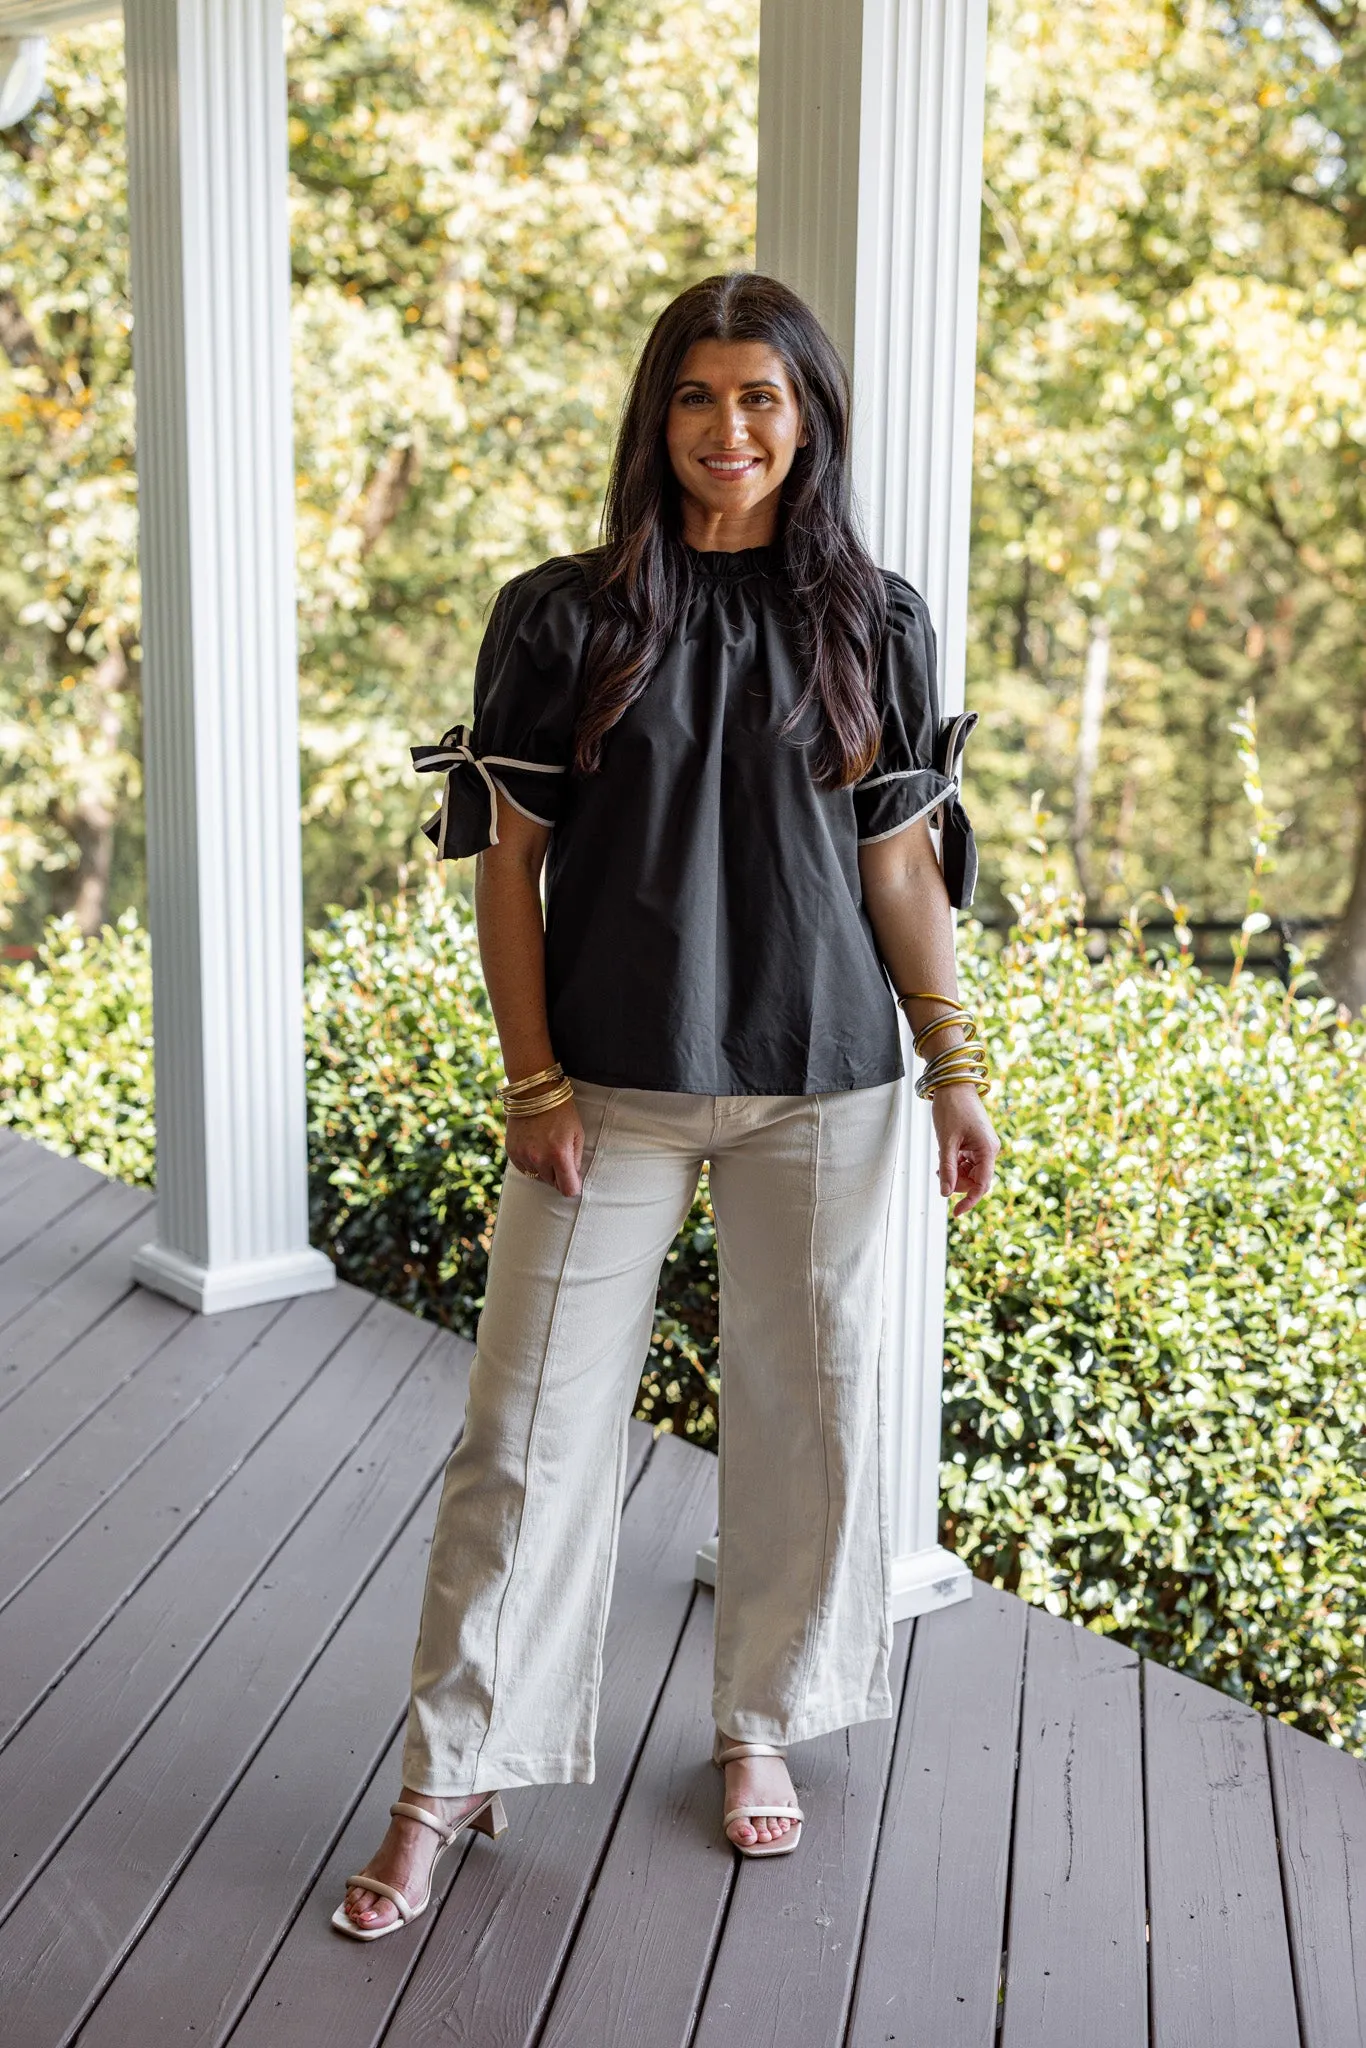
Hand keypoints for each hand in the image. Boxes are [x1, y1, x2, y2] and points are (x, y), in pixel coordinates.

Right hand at [505, 1099, 584, 1197]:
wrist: (534, 1092)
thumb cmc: (561, 1111)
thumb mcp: (578, 1133)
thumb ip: (576, 1160)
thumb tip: (573, 1178)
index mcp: (559, 1154)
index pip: (567, 1189)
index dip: (573, 1186)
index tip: (573, 1179)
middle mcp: (539, 1158)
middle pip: (552, 1184)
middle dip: (558, 1175)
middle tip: (560, 1156)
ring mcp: (523, 1156)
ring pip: (537, 1177)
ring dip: (544, 1169)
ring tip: (546, 1148)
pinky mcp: (512, 1152)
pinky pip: (524, 1169)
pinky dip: (530, 1162)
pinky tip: (534, 1146)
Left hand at [932, 1085, 999, 1217]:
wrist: (953, 1083)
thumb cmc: (951, 1109)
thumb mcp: (946, 1141)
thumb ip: (947, 1168)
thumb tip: (945, 1193)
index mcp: (987, 1149)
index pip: (982, 1184)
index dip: (969, 1200)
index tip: (955, 1212)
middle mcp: (989, 1149)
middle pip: (976, 1180)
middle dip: (957, 1182)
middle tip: (939, 1172)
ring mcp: (983, 1146)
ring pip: (970, 1172)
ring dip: (955, 1172)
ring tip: (940, 1161)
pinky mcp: (976, 1142)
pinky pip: (967, 1161)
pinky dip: (955, 1163)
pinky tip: (944, 1157)